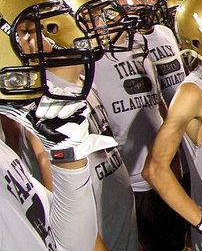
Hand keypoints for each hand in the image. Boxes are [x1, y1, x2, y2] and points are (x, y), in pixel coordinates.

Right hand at [0, 93, 117, 161]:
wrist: (64, 152)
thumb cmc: (77, 146)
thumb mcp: (90, 144)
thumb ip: (100, 141)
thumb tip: (112, 142)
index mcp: (80, 113)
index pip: (76, 104)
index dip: (69, 108)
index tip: (62, 116)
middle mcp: (69, 108)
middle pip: (64, 99)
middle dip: (57, 106)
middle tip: (52, 116)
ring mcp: (57, 108)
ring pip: (53, 99)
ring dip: (48, 106)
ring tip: (44, 116)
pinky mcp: (47, 112)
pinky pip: (44, 103)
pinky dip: (41, 106)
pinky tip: (39, 114)